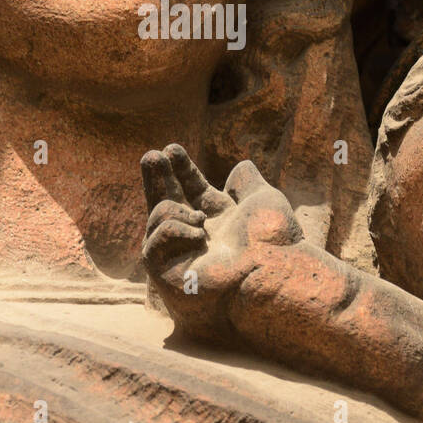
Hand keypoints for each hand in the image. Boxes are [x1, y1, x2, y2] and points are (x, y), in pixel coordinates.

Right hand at [140, 144, 310, 344]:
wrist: (268, 269)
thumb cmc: (272, 239)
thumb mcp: (263, 199)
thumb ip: (248, 181)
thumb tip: (242, 167)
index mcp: (220, 219)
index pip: (192, 189)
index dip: (181, 170)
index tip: (171, 148)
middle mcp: (197, 237)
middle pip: (166, 202)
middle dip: (155, 179)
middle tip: (151, 156)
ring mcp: (180, 256)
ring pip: (157, 215)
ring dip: (177, 211)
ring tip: (201, 221)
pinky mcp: (165, 274)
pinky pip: (154, 240)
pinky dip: (174, 230)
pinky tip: (197, 237)